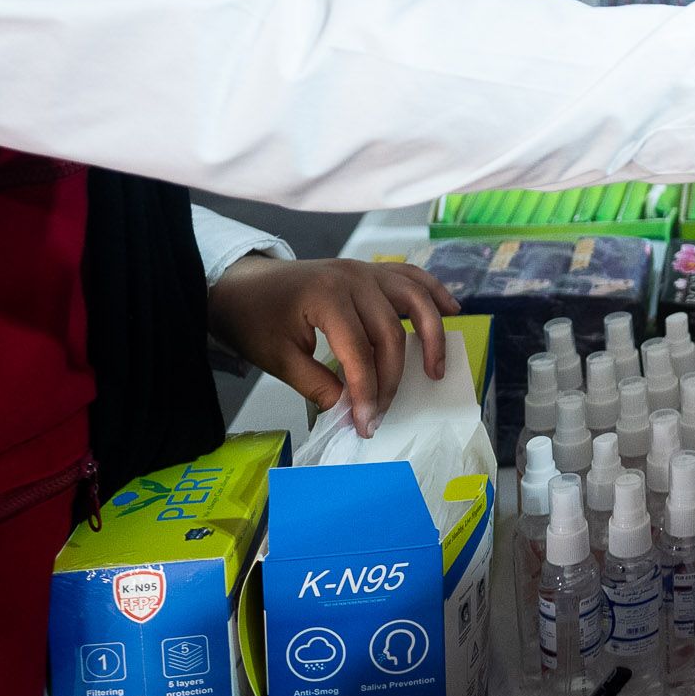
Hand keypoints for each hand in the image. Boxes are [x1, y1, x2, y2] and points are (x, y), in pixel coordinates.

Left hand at [204, 254, 458, 439]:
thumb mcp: (279, 360)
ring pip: (413, 299)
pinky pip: (410, 276)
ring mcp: (364, 270)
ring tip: (436, 370)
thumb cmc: (256, 321)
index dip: (366, 392)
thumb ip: (318, 386)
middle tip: (381, 413)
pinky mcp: (369, 270)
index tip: (367, 425)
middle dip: (391, 379)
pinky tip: (452, 309)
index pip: (359, 353)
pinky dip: (434, 291)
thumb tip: (353, 412)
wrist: (241, 284)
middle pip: (390, 333)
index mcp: (326, 297)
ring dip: (431, 334)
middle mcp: (353, 278)